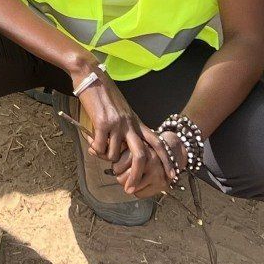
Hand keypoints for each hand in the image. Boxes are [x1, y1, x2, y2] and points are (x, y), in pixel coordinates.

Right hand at [77, 76, 173, 198]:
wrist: (90, 75)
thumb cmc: (104, 94)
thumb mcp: (121, 112)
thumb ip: (124, 129)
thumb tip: (121, 151)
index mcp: (136, 121)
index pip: (157, 142)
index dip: (167, 160)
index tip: (172, 175)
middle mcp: (130, 124)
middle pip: (141, 156)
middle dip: (137, 176)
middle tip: (130, 188)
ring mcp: (117, 124)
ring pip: (115, 155)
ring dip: (106, 158)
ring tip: (98, 148)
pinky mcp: (102, 123)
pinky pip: (99, 148)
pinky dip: (95, 150)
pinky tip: (91, 142)